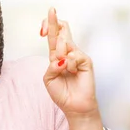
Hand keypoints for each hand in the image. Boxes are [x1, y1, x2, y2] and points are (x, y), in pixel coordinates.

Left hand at [40, 8, 102, 129]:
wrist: (74, 106)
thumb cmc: (62, 93)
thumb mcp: (48, 79)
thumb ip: (51, 66)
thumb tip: (61, 57)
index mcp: (56, 55)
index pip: (53, 34)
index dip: (48, 24)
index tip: (43, 24)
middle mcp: (68, 52)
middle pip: (62, 28)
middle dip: (52, 23)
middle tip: (46, 24)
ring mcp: (78, 55)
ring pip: (65, 41)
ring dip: (59, 51)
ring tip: (63, 67)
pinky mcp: (86, 61)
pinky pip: (75, 55)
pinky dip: (69, 63)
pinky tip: (72, 71)